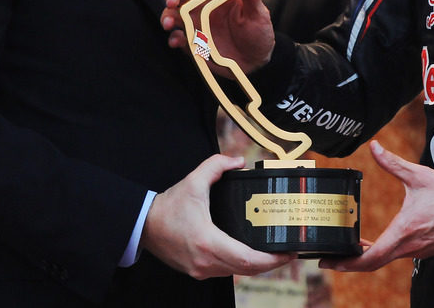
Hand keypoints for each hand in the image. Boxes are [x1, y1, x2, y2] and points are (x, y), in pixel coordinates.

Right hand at [140, 153, 292, 277]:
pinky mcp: (197, 271)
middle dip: (270, 263)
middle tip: (288, 252)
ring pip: (237, 273)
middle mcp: (205, 261)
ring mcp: (201, 270)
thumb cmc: (168, 207)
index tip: (287, 253)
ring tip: (274, 252)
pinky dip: (241, 265)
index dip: (271, 259)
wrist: (144, 224)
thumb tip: (238, 161)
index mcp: (207, 242)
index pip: (247, 259)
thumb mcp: (194, 181)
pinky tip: (251, 254)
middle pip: (247, 270)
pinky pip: (226, 272)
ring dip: (256, 266)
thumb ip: (217, 165)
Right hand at [162, 0, 274, 73]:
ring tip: (168, 23)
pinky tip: (176, 42)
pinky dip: (174, 38)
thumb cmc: (259, 33)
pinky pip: (178, 37)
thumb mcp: (258, 14)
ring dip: (168, 16)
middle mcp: (205, 7)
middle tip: (171, 2)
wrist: (255, 62)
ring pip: (175, 15)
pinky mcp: (193, 42)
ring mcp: (198, 25)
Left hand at [320, 141, 433, 271]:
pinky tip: (374, 243)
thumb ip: (392, 163)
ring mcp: (418, 251)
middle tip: (331, 258)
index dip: (348, 262)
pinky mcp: (426, 249)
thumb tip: (374, 147)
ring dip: (367, 256)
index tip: (331, 261)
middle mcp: (410, 247)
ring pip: (387, 259)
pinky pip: (399, 254)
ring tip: (349, 247)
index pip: (371, 258)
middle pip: (374, 263)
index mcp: (404, 231)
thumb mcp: (418, 175)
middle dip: (351, 262)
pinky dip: (383, 252)